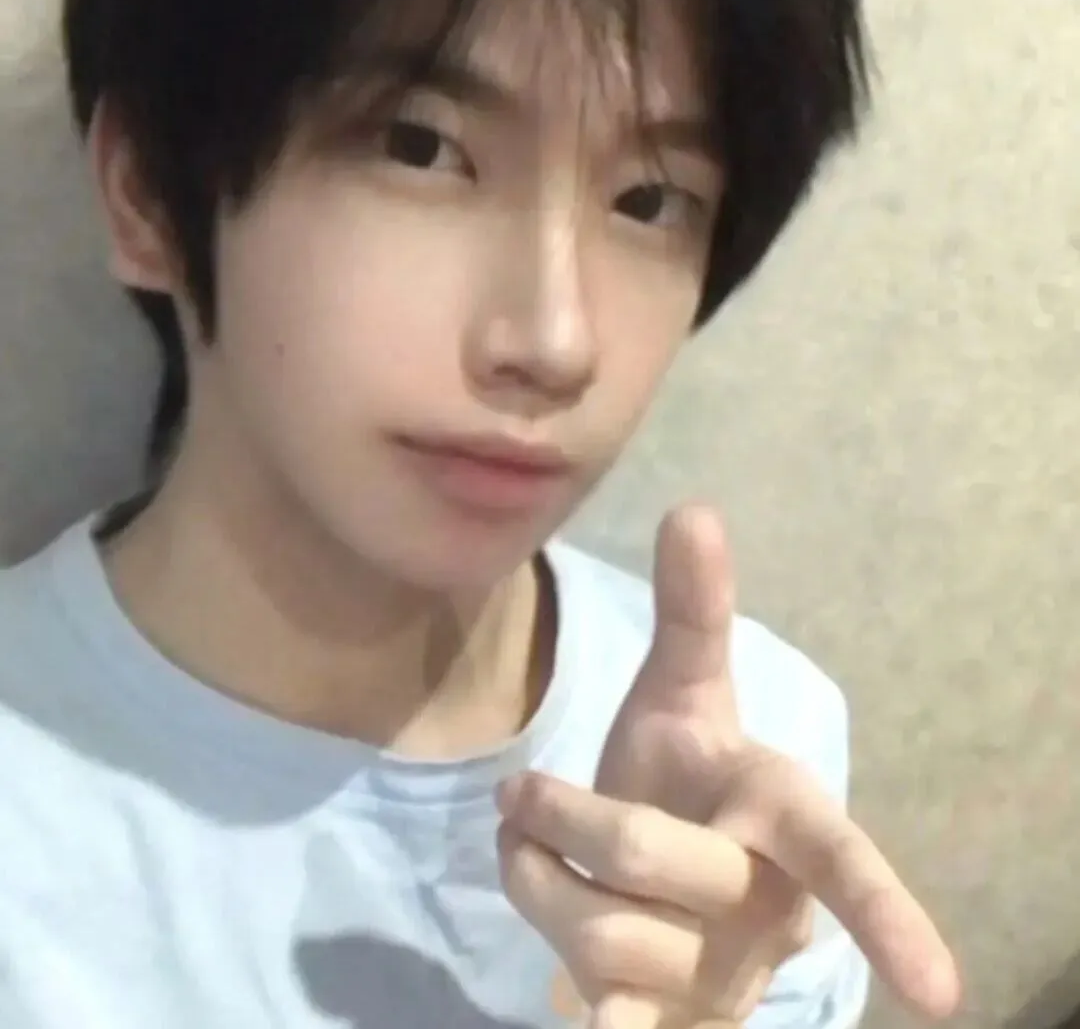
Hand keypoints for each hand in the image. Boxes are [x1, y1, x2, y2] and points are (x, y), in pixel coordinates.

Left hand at [496, 505, 959, 1027]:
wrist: (652, 870)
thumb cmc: (682, 777)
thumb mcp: (682, 692)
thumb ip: (693, 611)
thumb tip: (693, 509)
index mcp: (781, 817)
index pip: (840, 858)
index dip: (890, 914)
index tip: (943, 991)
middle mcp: (765, 907)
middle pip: (646, 857)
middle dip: (567, 812)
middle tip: (524, 793)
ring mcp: (715, 975)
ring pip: (598, 933)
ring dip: (532, 875)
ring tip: (532, 847)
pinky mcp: (660, 1017)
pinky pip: (615, 1019)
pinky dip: (610, 1026)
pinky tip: (594, 1020)